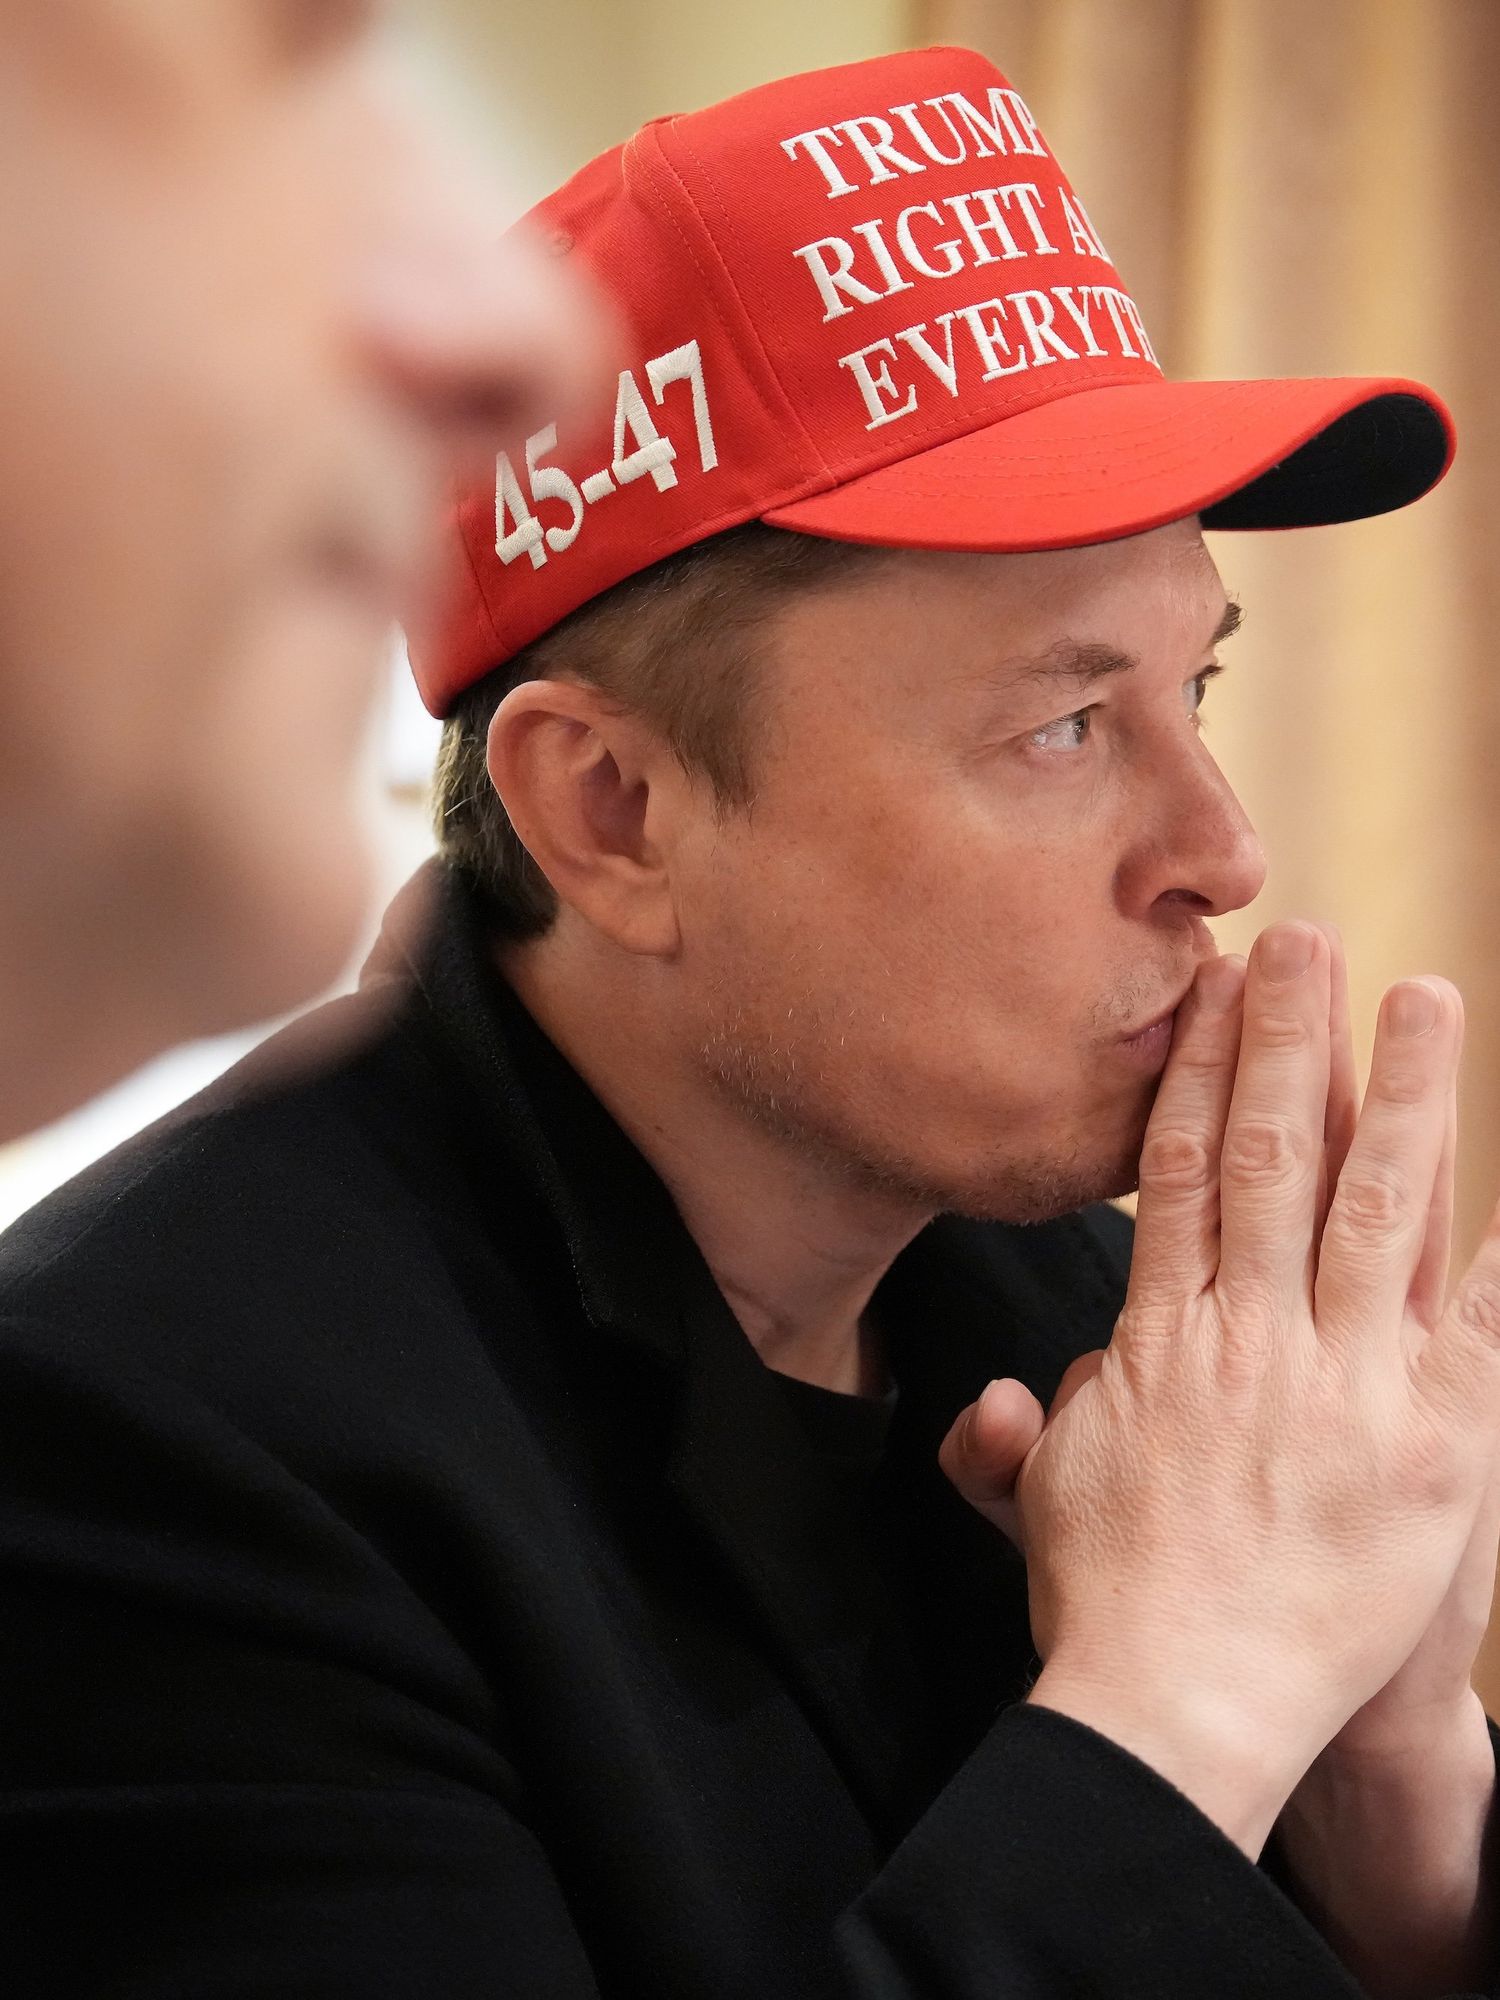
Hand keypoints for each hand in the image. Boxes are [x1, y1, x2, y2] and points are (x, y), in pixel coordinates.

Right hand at [940, 925, 1499, 1856]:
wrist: (1183, 1710)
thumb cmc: (1107, 1607)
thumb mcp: (1042, 1495)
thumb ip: (1030, 1420)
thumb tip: (1025, 1381)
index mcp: (1162, 1339)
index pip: (1185, 1173)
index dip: (1203, 1074)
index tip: (1215, 994)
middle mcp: (1251, 1337)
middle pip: (1277, 1157)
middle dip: (1290, 1038)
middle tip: (1307, 940)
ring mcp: (1343, 1385)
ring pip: (1381, 1208)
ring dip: (1405, 1095)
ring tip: (1424, 999)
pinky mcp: (1431, 1447)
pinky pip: (1482, 1326)